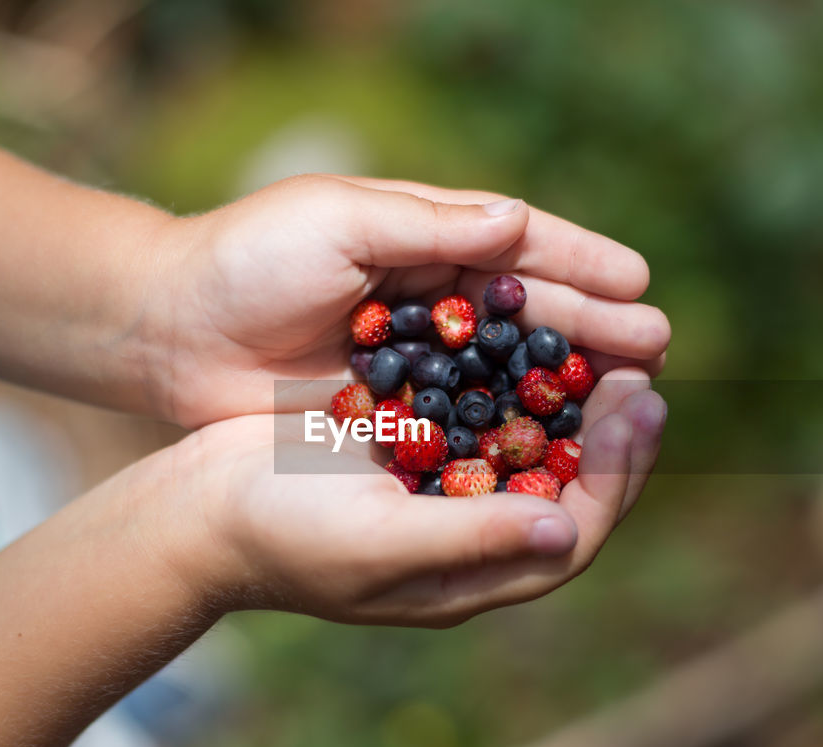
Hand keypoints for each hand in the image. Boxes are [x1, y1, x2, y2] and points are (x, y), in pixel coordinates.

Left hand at [144, 174, 669, 427]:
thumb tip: (518, 222)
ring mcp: (419, 361)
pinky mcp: (395, 412)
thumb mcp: (334, 222)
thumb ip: (426, 223)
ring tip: (626, 401)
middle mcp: (434, 300)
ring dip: (568, 387)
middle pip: (532, 316)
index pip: (522, 248)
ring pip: (511, 374)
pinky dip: (511, 432)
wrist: (167, 332)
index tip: (639, 285)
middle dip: (595, 330)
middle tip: (655, 351)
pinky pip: (467, 423)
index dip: (583, 266)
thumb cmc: (246, 260)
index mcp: (426, 239)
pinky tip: (555, 449)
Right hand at [154, 367, 665, 625]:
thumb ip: (472, 538)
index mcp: (471, 573)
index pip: (575, 531)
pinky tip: (532, 330)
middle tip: (643, 363)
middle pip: (567, 484)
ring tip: (605, 339)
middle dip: (611, 430)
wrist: (195, 510)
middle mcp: (470, 534)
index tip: (643, 404)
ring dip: (571, 396)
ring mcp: (443, 489)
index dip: (619, 472)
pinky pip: (485, 411)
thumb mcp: (377, 543)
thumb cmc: (281, 536)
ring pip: (533, 442)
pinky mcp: (416, 447)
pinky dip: (514, 376)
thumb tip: (566, 528)